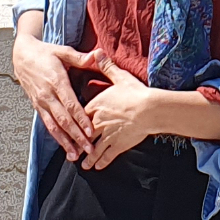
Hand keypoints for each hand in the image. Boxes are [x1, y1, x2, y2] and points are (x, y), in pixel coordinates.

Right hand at [12, 31, 96, 161]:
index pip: (70, 104)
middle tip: (89, 149)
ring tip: (75, 156)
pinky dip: (56, 137)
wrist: (21, 56)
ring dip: (65, 142)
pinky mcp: (37, 106)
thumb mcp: (62, 51)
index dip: (81, 119)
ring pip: (54, 126)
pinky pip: (47, 124)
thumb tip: (98, 55)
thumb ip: (80, 57)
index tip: (90, 131)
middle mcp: (48, 95)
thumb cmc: (45, 53)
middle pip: (64, 119)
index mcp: (56, 81)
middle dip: (76, 136)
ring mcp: (41, 102)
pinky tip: (64, 146)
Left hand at [81, 54, 159, 170]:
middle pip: (83, 133)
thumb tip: (96, 52)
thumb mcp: (120, 77)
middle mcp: (98, 122)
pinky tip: (98, 167)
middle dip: (77, 142)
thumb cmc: (135, 92)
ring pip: (93, 148)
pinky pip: (106, 156)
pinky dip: (101, 162)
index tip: (70, 124)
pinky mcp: (118, 144)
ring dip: (87, 157)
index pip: (81, 114)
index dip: (76, 120)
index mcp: (97, 105)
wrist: (149, 109)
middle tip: (71, 149)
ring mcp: (107, 135)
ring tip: (82, 164)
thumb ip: (106, 66)